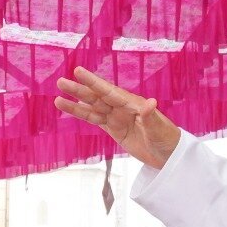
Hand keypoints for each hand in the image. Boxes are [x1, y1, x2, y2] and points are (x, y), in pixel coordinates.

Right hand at [54, 68, 181, 169]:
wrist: (169, 154)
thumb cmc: (167, 138)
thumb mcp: (159, 128)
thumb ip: (151, 116)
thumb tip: (150, 103)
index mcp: (132, 104)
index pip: (109, 91)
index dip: (93, 82)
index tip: (78, 72)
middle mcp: (122, 108)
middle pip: (96, 97)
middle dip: (79, 90)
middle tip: (61, 82)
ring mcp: (117, 118)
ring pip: (92, 108)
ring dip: (75, 103)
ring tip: (57, 98)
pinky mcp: (114, 129)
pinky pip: (95, 120)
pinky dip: (81, 114)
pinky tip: (69, 109)